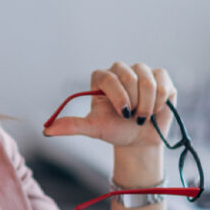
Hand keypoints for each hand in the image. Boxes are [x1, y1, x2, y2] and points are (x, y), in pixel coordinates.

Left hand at [43, 62, 176, 147]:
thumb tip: (47, 130)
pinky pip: (162, 83)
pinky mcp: (161, 76)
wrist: (140, 140)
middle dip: (134, 102)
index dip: (119, 96)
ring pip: (147, 81)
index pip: (109, 77)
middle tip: (132, 117)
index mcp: (102, 78)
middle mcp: (121, 70)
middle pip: (130, 76)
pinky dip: (160, 101)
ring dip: (147, 104)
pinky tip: (155, 109)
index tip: (123, 114)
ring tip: (143, 116)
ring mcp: (142, 71)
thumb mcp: (93, 129)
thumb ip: (72, 126)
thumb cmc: (115, 131)